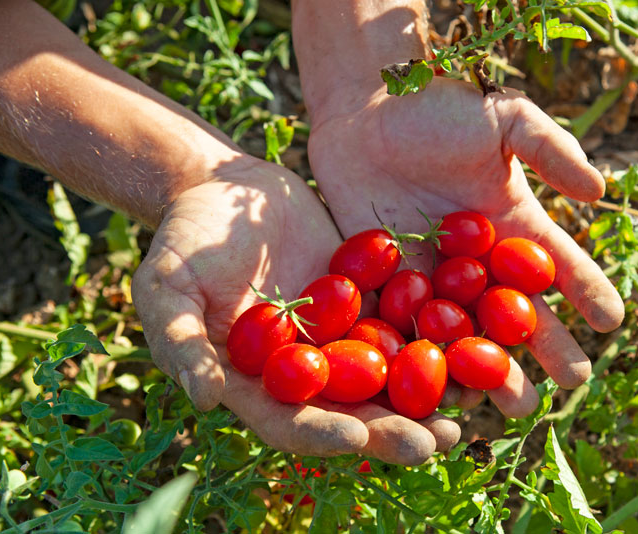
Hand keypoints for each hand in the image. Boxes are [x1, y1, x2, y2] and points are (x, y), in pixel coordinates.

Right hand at [131, 156, 458, 464]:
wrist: (226, 189)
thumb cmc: (183, 239)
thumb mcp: (164, 285)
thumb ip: (179, 339)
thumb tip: (205, 397)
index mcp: (253, 383)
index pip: (288, 421)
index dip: (320, 433)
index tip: (356, 436)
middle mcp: (302, 372)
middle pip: (350, 411)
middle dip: (392, 430)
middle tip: (437, 441)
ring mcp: (336, 340)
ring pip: (386, 380)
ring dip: (426, 399)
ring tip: (468, 411)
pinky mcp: (364, 305)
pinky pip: (402, 328)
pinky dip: (435, 343)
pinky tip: (473, 349)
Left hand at [307, 78, 625, 415]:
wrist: (365, 108)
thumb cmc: (438, 107)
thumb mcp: (503, 117)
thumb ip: (550, 148)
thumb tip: (599, 190)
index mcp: (512, 228)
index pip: (558, 265)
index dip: (586, 290)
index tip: (612, 321)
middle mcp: (479, 264)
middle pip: (518, 313)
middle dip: (547, 349)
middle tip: (571, 382)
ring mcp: (434, 280)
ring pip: (470, 334)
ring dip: (492, 370)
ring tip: (516, 403)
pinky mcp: (388, 287)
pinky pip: (410, 328)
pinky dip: (425, 360)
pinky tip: (442, 392)